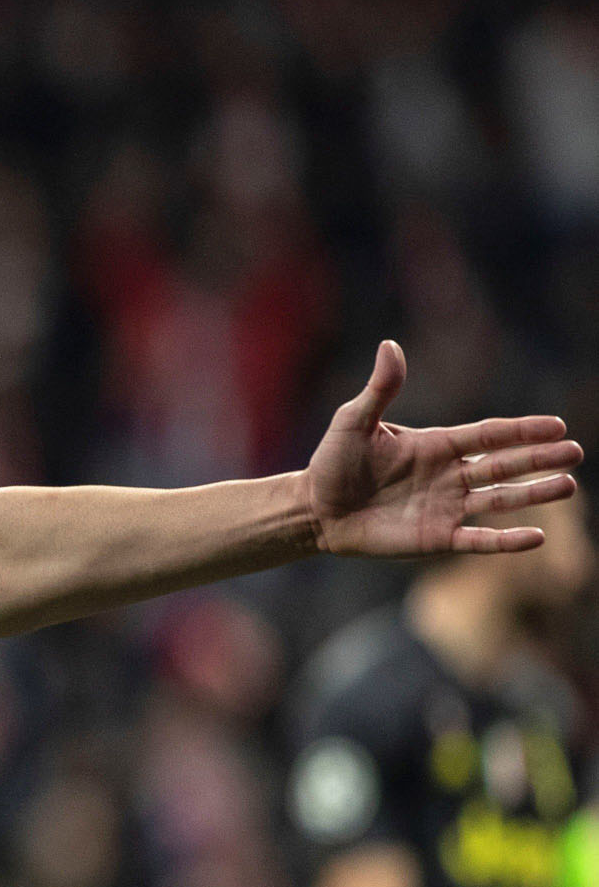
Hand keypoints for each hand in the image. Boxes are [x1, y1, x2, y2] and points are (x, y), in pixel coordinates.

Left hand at [306, 340, 581, 555]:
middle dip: (539, 459)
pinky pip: (478, 541)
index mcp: (437, 446)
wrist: (314, 509)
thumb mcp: (354, 421)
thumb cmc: (333, 462)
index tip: (556, 425)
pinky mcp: (435, 539)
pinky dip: (506, 541)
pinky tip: (537, 536)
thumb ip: (380, 389)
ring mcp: (446, 508)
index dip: (521, 430)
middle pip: (504, 466)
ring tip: (568, 485)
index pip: (488, 435)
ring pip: (500, 500)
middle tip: (576, 453)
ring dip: (534, 494)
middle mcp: (449, 476)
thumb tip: (390, 345)